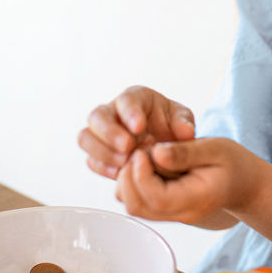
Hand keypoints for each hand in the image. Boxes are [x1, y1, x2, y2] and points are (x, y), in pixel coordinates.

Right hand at [79, 86, 195, 179]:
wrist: (166, 148)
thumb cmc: (173, 128)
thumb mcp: (183, 122)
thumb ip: (184, 123)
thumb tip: (185, 132)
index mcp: (135, 99)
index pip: (126, 100)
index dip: (130, 113)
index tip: (140, 127)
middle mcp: (112, 113)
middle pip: (97, 116)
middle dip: (110, 132)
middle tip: (128, 147)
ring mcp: (101, 134)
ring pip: (85, 137)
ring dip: (102, 151)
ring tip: (123, 162)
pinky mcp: (98, 154)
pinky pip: (91, 159)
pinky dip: (102, 167)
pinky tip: (118, 174)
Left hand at [114, 137, 253, 226]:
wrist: (245, 184)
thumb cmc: (234, 164)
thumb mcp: (216, 149)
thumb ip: (185, 152)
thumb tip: (156, 154)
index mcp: (196, 200)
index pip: (157, 198)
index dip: (141, 175)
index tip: (143, 151)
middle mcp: (180, 213)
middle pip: (137, 207)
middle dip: (129, 177)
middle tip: (140, 152)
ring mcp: (171, 215)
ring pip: (133, 206)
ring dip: (128, 181)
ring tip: (144, 158)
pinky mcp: (163, 210)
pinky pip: (138, 202)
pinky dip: (132, 184)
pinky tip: (146, 166)